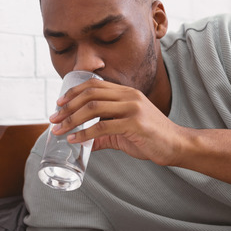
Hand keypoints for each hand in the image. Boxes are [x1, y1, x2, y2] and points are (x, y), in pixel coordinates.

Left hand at [49, 78, 183, 164]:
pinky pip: (102, 127)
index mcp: (126, 93)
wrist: (177, 146)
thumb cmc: (151, 138)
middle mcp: (128, 95)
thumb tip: (83, 143)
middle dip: (67, 107)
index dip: (73, 93)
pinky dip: (84, 134)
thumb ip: (103, 136)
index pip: (94, 85)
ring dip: (71, 120)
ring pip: (93, 109)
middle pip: (90, 95)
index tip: (58, 104)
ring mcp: (132, 108)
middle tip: (53, 119)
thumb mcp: (123, 134)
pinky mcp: (135, 123)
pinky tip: (75, 140)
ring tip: (59, 130)